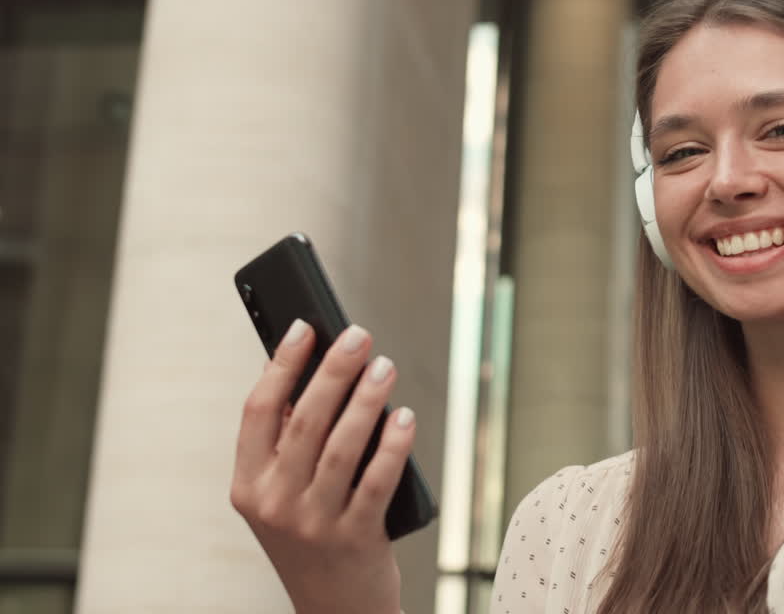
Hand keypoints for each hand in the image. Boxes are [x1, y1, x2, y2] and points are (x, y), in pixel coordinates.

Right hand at [231, 321, 411, 613]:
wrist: (336, 608)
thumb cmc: (313, 535)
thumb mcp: (282, 495)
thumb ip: (288, 444)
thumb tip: (314, 371)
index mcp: (248, 485)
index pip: (257, 412)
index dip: (281, 365)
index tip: (305, 328)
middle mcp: (274, 504)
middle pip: (304, 422)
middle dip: (333, 372)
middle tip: (359, 336)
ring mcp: (314, 523)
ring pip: (342, 447)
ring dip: (366, 400)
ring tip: (384, 366)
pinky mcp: (356, 538)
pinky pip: (377, 481)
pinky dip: (392, 445)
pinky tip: (404, 417)